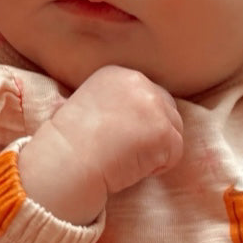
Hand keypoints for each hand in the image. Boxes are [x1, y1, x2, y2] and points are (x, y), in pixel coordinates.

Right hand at [18, 64, 183, 223]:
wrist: (68, 159)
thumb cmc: (68, 143)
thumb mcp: (84, 105)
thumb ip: (110, 102)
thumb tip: (118, 116)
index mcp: (118, 74)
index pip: (149, 96)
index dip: (140, 122)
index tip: (118, 137)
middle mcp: (140, 82)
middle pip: (168, 110)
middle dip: (154, 134)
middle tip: (125, 151)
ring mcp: (154, 106)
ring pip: (174, 132)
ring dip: (156, 151)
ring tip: (126, 158)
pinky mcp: (164, 131)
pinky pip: (174, 154)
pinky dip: (157, 167)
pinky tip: (132, 166)